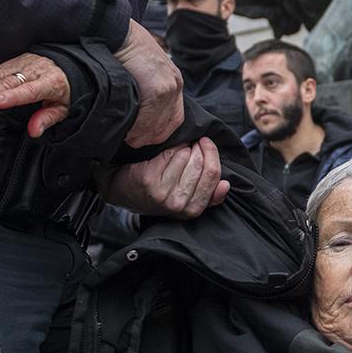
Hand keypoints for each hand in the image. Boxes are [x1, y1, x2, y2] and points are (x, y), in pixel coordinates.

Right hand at [0, 54, 71, 136]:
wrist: (69, 67)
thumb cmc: (66, 89)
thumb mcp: (64, 108)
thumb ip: (48, 119)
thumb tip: (34, 130)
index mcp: (51, 81)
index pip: (28, 90)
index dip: (10, 96)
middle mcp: (36, 70)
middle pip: (8, 82)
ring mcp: (25, 63)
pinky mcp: (17, 61)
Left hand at [101, 137, 228, 218]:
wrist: (126, 192)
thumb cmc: (158, 193)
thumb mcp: (186, 200)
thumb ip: (209, 195)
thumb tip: (225, 184)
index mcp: (192, 209)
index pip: (212, 175)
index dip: (211, 154)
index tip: (206, 142)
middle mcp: (178, 203)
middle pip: (199, 163)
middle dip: (197, 147)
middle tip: (191, 143)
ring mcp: (162, 192)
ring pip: (184, 156)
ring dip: (181, 147)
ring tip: (175, 151)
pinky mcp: (148, 179)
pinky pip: (168, 153)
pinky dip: (167, 148)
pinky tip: (162, 152)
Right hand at [116, 20, 184, 147]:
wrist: (118, 32)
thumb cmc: (124, 51)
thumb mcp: (143, 70)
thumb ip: (146, 91)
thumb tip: (137, 117)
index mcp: (173, 81)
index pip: (174, 119)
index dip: (159, 132)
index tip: (143, 137)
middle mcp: (175, 85)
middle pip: (167, 126)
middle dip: (149, 137)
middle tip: (131, 140)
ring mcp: (169, 87)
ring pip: (157, 125)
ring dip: (140, 134)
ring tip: (126, 135)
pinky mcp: (158, 88)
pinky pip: (148, 119)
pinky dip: (136, 127)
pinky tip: (125, 127)